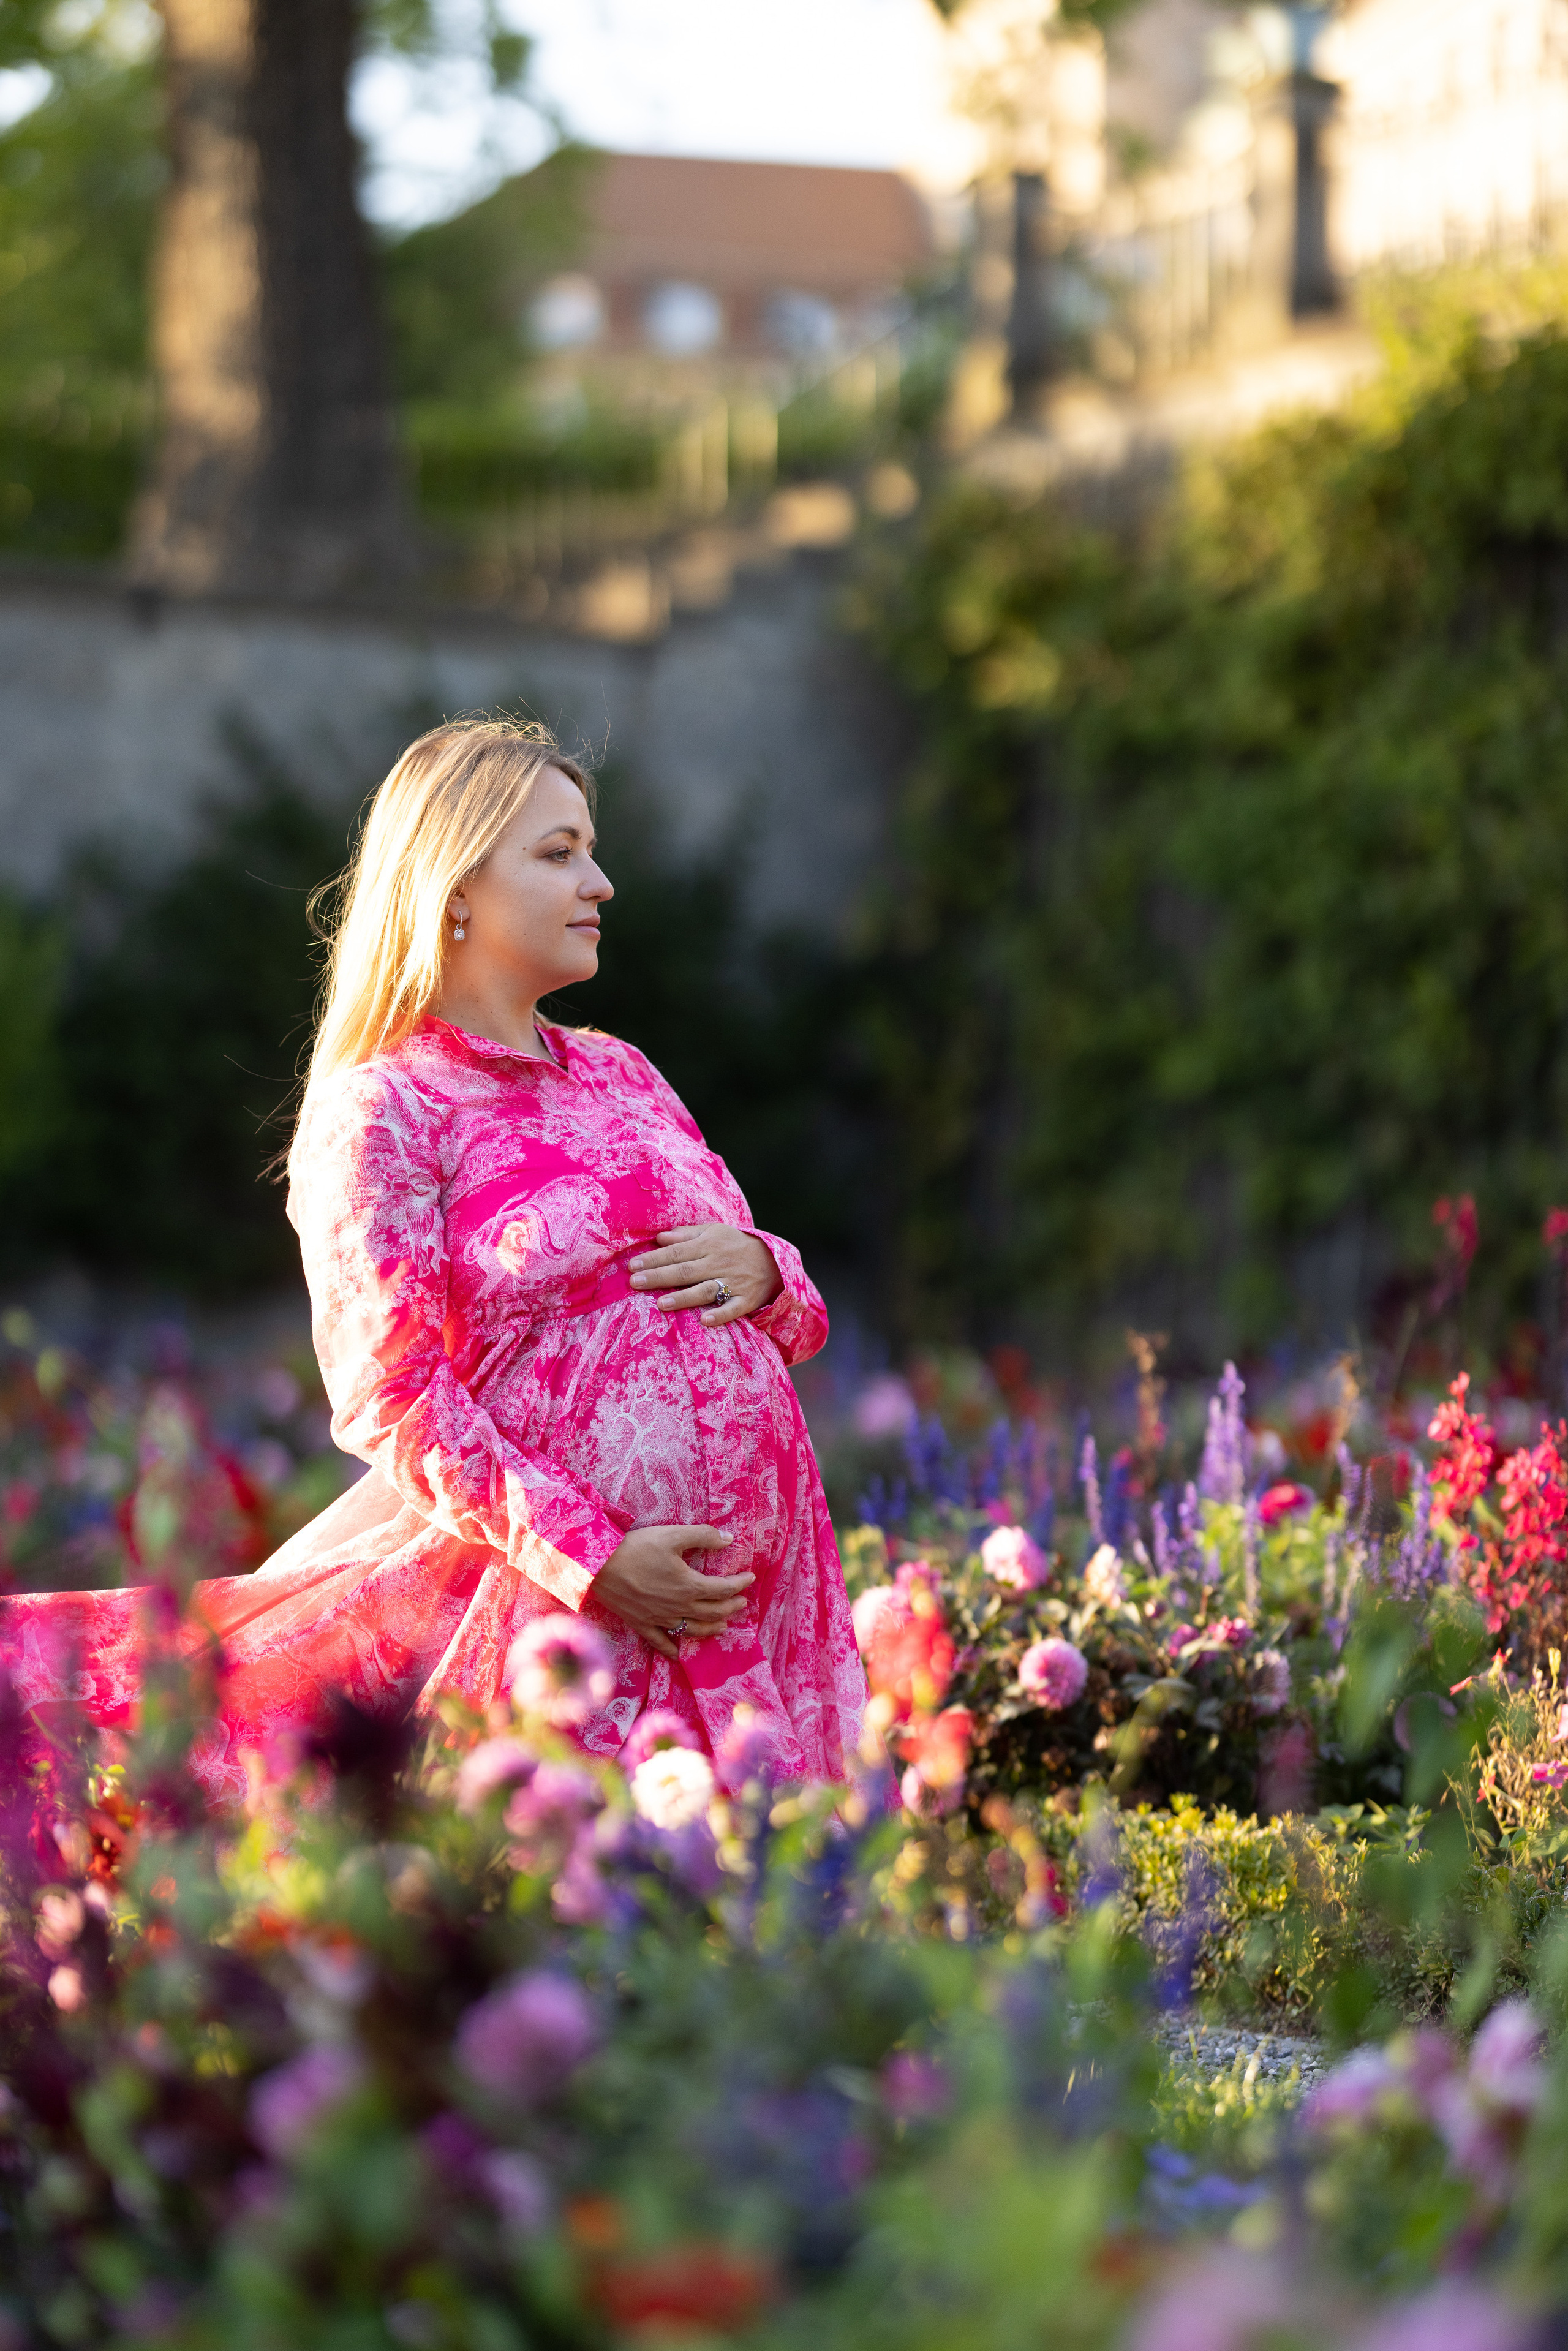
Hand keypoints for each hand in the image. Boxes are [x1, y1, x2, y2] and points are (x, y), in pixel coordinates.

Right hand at [593, 1524, 754, 1661]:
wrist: (597, 1567)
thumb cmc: (636, 1548)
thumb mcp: (672, 1535)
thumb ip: (703, 1536)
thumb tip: (729, 1539)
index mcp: (689, 1585)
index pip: (723, 1589)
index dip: (740, 1584)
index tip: (750, 1577)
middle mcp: (678, 1607)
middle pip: (713, 1612)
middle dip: (731, 1607)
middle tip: (741, 1602)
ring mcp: (660, 1619)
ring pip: (693, 1630)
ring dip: (711, 1629)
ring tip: (723, 1627)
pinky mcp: (641, 1624)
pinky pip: (661, 1642)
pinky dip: (672, 1649)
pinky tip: (678, 1654)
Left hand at [629, 1224, 781, 1325]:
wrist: (774, 1261)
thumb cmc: (735, 1245)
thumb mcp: (713, 1232)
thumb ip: (686, 1234)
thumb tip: (659, 1237)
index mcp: (709, 1244)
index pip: (676, 1251)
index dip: (654, 1258)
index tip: (633, 1265)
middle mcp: (719, 1263)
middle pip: (685, 1271)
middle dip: (659, 1276)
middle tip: (635, 1283)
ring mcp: (733, 1282)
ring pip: (705, 1290)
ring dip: (683, 1297)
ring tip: (661, 1304)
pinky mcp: (745, 1300)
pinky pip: (731, 1308)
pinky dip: (719, 1314)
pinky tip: (704, 1321)